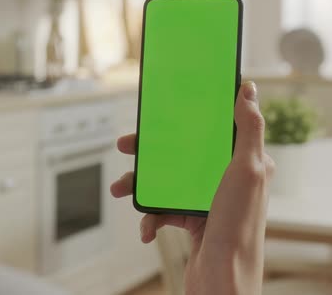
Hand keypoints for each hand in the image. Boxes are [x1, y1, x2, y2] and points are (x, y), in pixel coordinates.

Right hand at [110, 81, 274, 294]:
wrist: (222, 279)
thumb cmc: (238, 226)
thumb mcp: (248, 171)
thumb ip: (248, 130)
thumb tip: (248, 91)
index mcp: (240, 163)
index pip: (210, 131)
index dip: (185, 118)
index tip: (161, 112)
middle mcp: (223, 180)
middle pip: (180, 155)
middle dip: (149, 153)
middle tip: (125, 146)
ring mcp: (205, 201)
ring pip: (165, 183)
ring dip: (139, 186)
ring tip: (120, 189)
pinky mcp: (191, 222)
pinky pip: (163, 212)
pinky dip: (150, 219)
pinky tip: (146, 229)